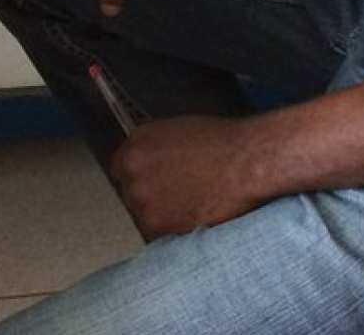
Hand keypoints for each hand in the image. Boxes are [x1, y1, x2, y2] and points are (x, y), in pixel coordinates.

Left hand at [108, 115, 271, 239]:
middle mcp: (132, 173)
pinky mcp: (157, 225)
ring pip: (144, 215)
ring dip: (161, 214)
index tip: (149, 182)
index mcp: (135, 147)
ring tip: (189, 205)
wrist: (243, 164)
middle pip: (130, 193)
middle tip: (176, 194)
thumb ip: (152, 147)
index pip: (119, 168)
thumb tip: (148, 160)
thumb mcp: (175, 131)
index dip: (138, 176)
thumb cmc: (219, 144)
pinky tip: (192, 216)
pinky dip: (173, 229)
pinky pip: (158, 233)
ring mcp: (142, 201)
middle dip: (149, 195)